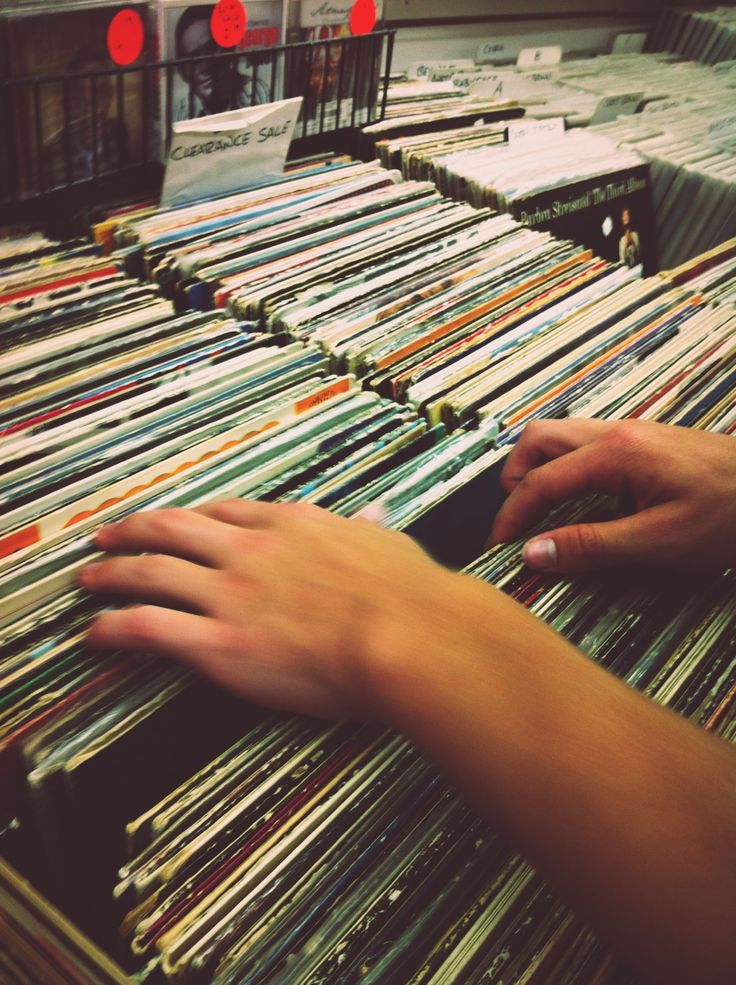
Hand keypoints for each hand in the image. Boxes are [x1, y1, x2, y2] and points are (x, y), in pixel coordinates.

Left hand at [81, 501, 462, 719]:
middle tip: (107, 534)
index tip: (177, 520)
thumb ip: (369, 528)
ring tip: (88, 578)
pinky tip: (95, 632)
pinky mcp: (221, 643)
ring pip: (150, 572)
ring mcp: (231, 595)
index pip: (226, 511)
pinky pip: (149, 628)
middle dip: (134, 529)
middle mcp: (251, 551)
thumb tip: (375, 515)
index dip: (192, 515)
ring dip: (111, 573)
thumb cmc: (409, 594)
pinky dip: (114, 627)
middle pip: (174, 529)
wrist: (408, 635)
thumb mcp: (389, 543)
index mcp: (291, 525)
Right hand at [491, 418, 735, 572]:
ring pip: (561, 435)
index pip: (543, 480)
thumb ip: (592, 546)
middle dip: (516, 476)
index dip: (514, 514)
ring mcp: (632, 433)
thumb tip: (537, 553)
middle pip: (540, 438)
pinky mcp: (644, 442)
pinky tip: (579, 498)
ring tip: (539, 508)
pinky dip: (565, 466)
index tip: (501, 543)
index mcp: (616, 453)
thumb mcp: (659, 540)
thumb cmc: (731, 513)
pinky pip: (585, 443)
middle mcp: (618, 433)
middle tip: (515, 517)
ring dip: (539, 468)